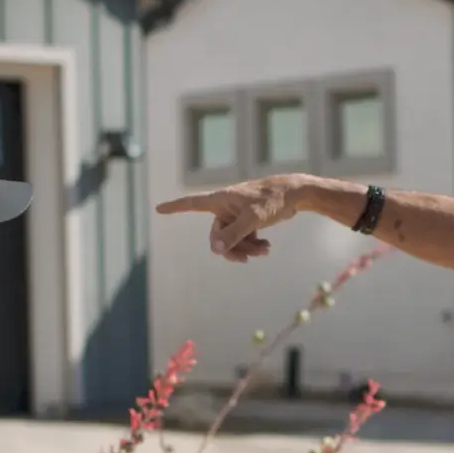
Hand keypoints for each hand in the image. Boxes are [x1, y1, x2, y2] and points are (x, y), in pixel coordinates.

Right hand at [154, 175, 303, 262]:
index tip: (158, 208)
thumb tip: (215, 250)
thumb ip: (234, 235)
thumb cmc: (272, 200)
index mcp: (221, 200)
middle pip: (217, 235)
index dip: (174, 207)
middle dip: (231, 248)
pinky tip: (267, 247)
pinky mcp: (249, 219)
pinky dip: (253, 244)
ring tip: (264, 251)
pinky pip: (243, 237)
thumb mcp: (253, 219)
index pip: (191, 203)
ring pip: (232, 239)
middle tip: (246, 259)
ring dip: (246, 248)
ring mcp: (237, 213)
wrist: (295, 193)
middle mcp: (225, 206)